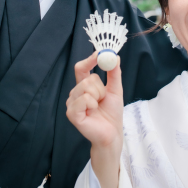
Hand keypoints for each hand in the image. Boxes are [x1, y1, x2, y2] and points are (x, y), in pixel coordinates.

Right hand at [66, 52, 122, 187]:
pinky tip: (93, 112)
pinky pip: (84, 99)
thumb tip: (115, 57)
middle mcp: (76, 94)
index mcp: (84, 87)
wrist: (113, 134)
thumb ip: (114, 73)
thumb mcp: (116, 90)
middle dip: (100, 88)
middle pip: (87, 78)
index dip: (89, 60)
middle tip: (103, 100)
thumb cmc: (112, 113)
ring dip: (98, 97)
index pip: (81, 68)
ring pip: (85, 87)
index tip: (99, 54)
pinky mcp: (72, 114)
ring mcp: (72, 104)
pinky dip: (92, 104)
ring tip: (98, 107)